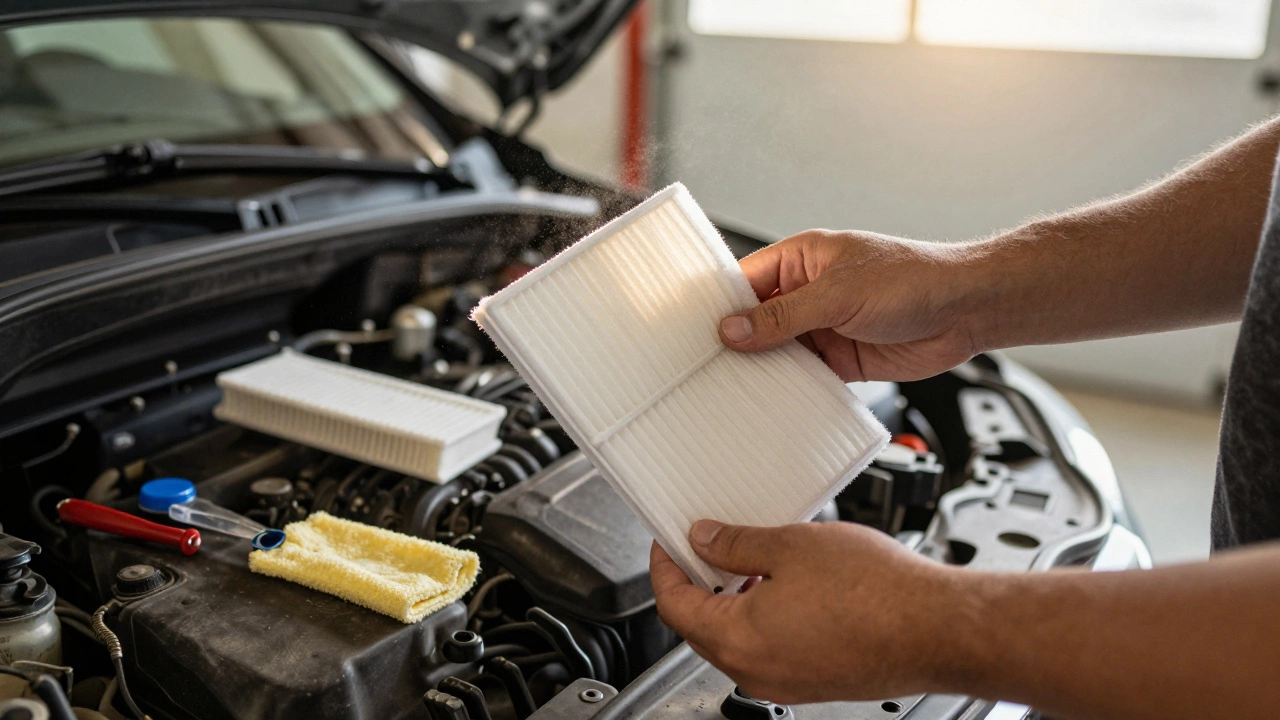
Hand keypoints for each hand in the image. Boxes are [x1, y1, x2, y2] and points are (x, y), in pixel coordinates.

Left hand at [650, 521, 977, 703]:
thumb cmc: (876, 593)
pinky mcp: (814, 683)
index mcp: (738, 639)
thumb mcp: (791, 545)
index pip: (674, 605)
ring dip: (731, 602)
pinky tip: (784, 588)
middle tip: (703, 545)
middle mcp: (756, 673)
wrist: (937, 628)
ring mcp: (786, 683)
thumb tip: (705, 539)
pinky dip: (762, 620)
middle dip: (697, 584)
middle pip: (700, 627)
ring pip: (737, 641)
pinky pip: (770, 652)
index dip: (665, 567)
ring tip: (750, 559)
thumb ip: (736, 543)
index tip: (667, 543)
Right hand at [720, 230, 977, 381]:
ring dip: (760, 370)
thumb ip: (784, 316)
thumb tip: (733, 329)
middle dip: (734, 343)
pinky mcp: (840, 360)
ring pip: (777, 353)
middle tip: (702, 366)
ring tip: (727, 389)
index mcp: (801, 260)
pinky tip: (769, 402)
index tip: (690, 329)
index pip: (744, 281)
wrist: (966, 310)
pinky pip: (803, 377)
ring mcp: (823, 327)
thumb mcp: (839, 294)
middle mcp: (808, 293)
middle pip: (756, 321)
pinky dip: (788, 390)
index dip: (718, 305)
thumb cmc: (914, 279)